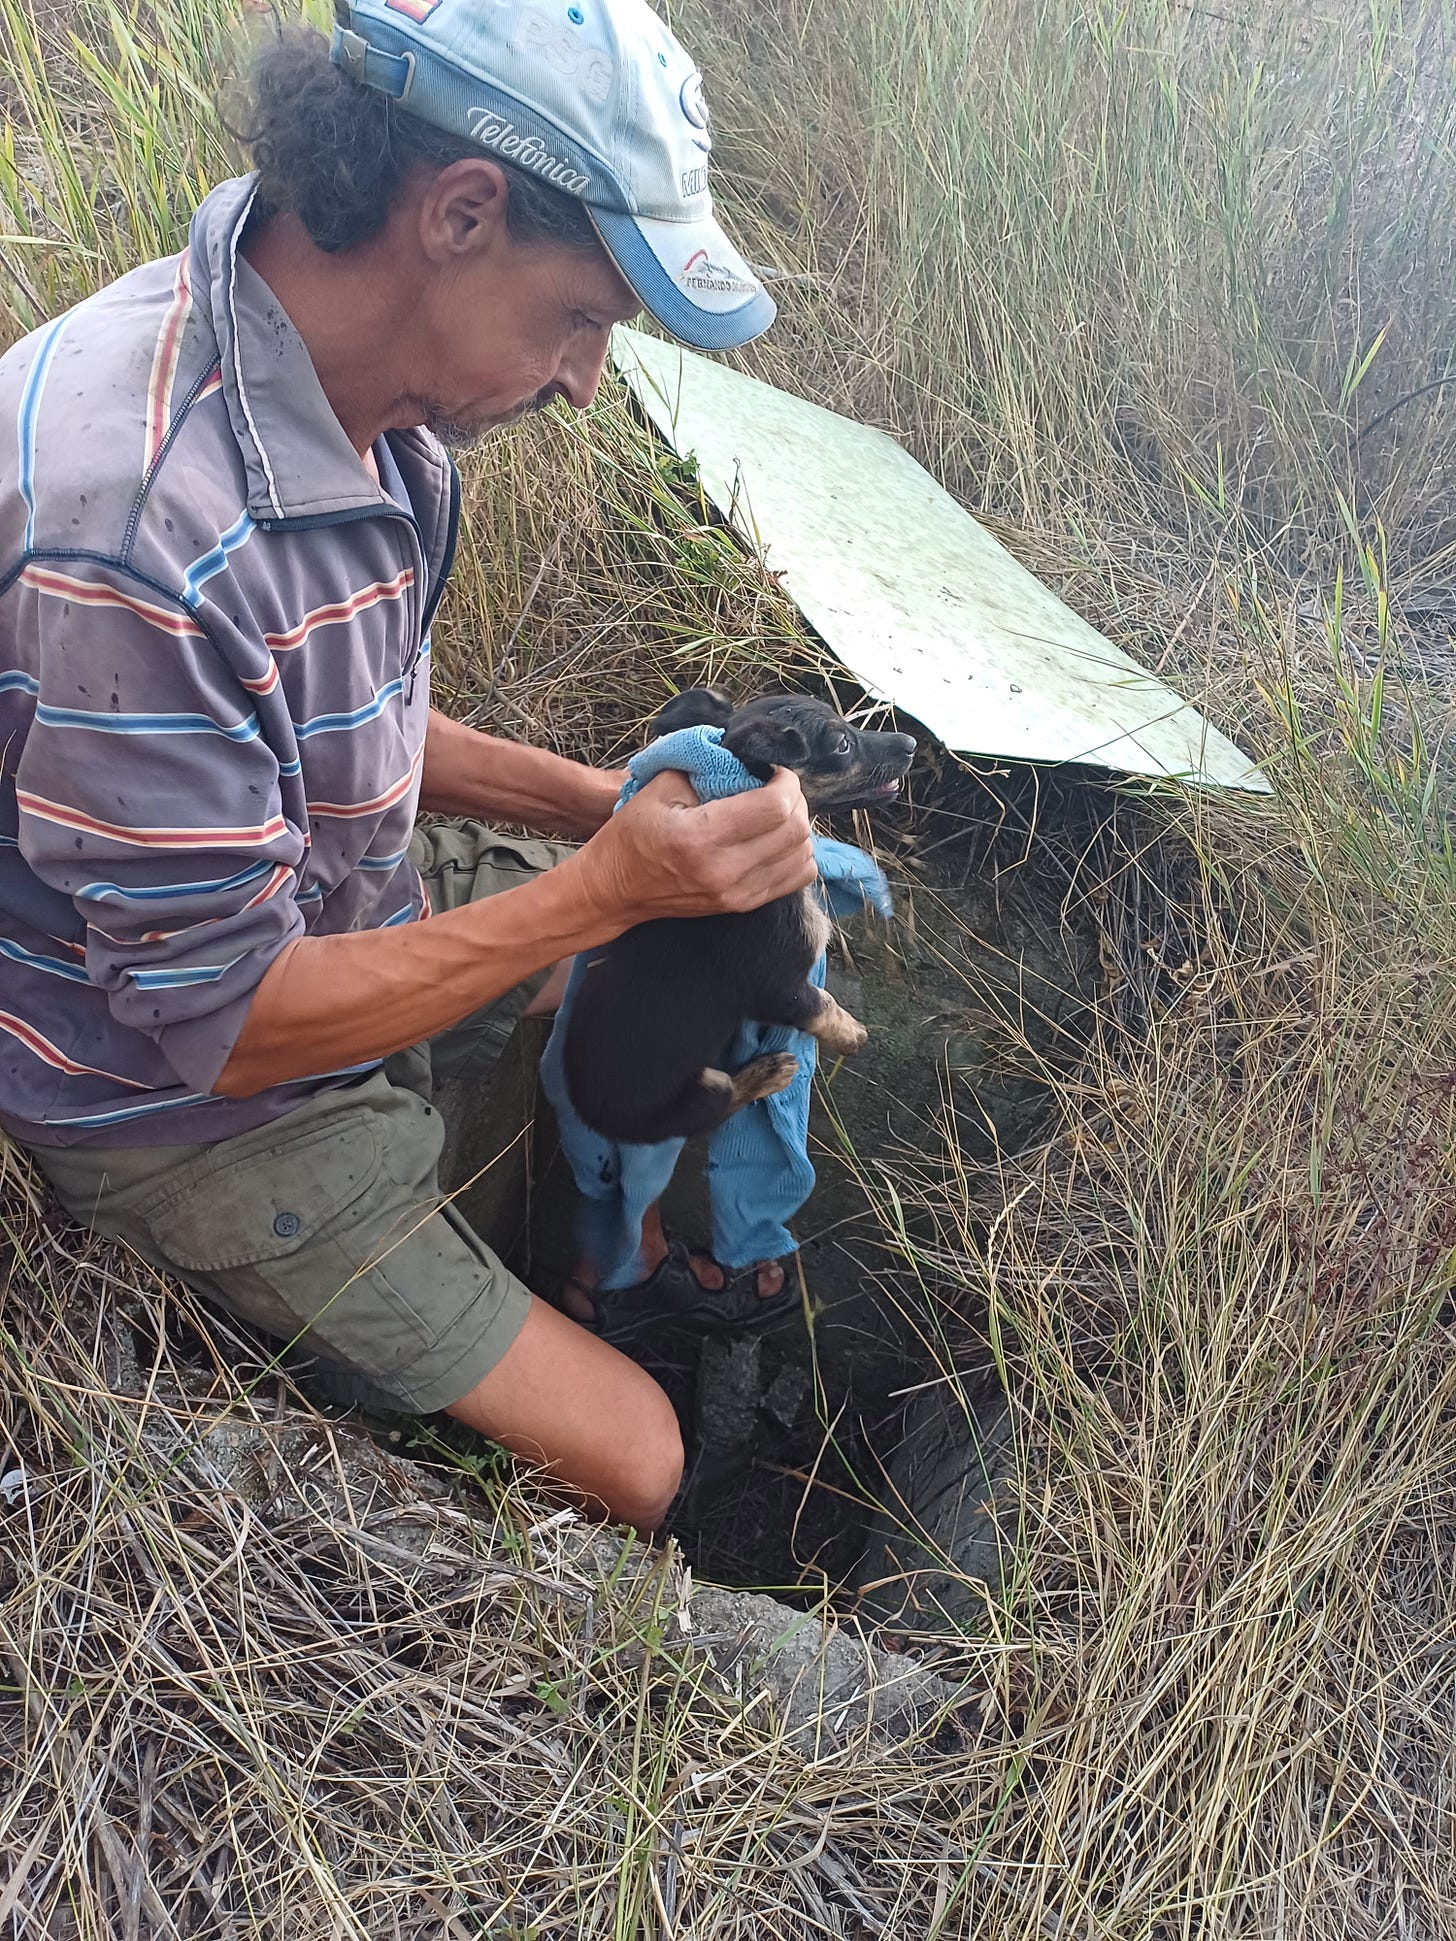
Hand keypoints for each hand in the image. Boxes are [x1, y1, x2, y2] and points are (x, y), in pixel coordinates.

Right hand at [570, 767, 815, 927]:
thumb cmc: (631, 835)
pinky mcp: (741, 906)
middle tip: (777, 787)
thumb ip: (704, 767)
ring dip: (799, 827)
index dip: (786, 781)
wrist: (614, 890)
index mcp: (700, 837)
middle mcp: (724, 871)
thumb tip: (744, 759)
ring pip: (803, 857)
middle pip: (795, 832)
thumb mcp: (658, 787)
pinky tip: (777, 839)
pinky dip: (797, 854)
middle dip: (796, 800)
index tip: (774, 770)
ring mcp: (736, 894)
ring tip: (778, 812)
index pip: (774, 807)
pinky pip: (796, 879)